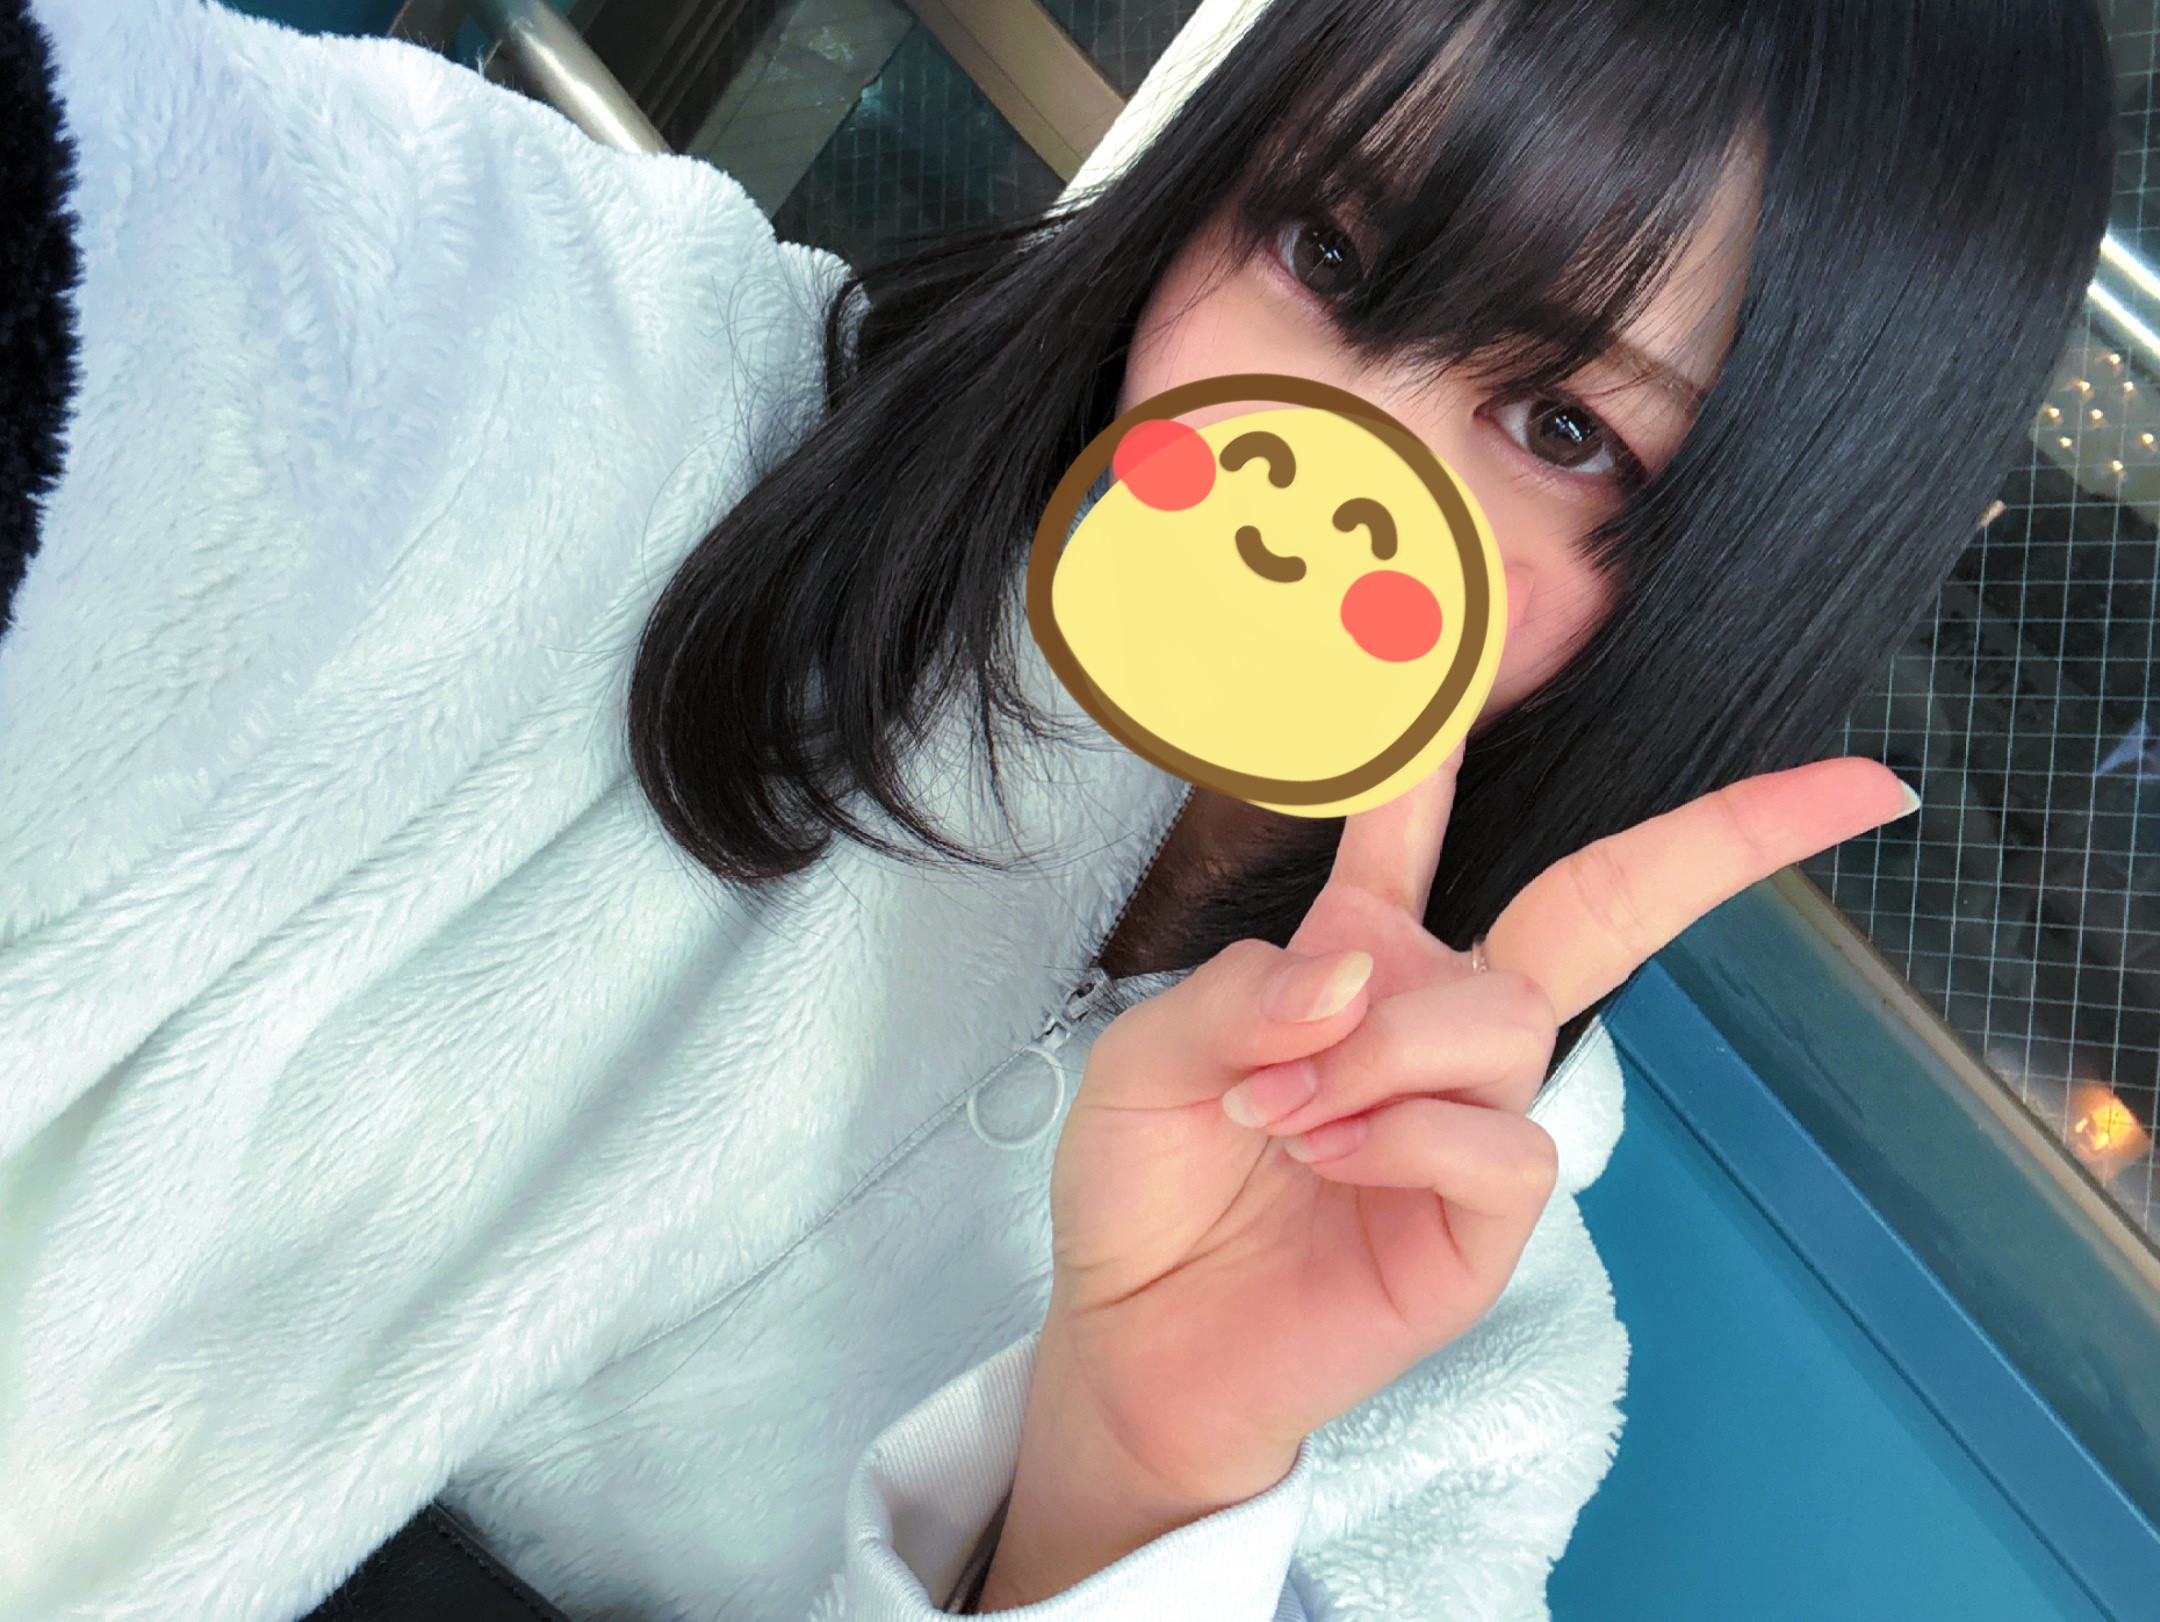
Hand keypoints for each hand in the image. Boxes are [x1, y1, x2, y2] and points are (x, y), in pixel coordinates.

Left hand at [976, 752, 1913, 1608]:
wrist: (1143, 1343)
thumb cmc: (1148, 1189)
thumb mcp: (1149, 1061)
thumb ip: (1246, 991)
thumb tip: (1363, 963)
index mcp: (1358, 954)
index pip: (1418, 823)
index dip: (1451, 726)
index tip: (1493, 604)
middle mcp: (1440, 1019)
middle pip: (1605, 901)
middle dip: (1729, 835)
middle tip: (1856, 786)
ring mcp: (1479, 1113)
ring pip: (1507, 1017)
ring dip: (1385, 1050)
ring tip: (1281, 1111)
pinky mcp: (1493, 1215)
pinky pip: (1503, 1136)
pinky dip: (1407, 1133)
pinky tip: (1333, 1159)